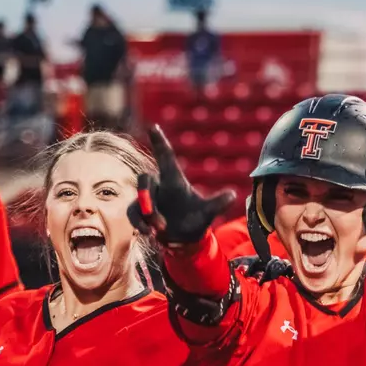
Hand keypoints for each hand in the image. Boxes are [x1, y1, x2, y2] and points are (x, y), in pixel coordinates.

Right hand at [127, 125, 235, 244]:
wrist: (184, 240)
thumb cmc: (195, 220)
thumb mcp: (207, 213)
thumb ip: (218, 204)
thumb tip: (233, 195)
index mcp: (173, 180)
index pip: (165, 156)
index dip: (159, 141)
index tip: (153, 126)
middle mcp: (158, 187)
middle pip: (144, 179)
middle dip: (148, 197)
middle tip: (160, 221)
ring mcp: (147, 199)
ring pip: (139, 199)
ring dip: (148, 215)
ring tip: (160, 230)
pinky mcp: (139, 212)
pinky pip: (132, 213)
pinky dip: (139, 223)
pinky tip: (148, 233)